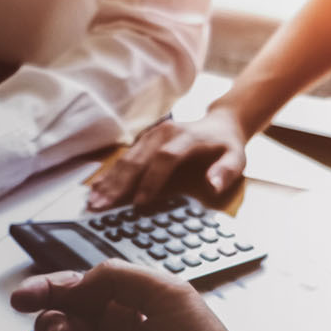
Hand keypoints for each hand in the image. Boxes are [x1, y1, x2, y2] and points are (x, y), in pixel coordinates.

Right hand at [87, 108, 248, 209]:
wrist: (219, 124)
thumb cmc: (226, 146)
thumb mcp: (237, 158)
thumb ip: (226, 171)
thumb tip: (213, 185)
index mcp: (186, 137)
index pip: (165, 159)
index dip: (151, 181)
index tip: (140, 203)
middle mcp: (163, 133)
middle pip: (137, 159)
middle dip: (118, 185)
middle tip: (102, 207)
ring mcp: (150, 135)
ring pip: (126, 159)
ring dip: (108, 182)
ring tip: (93, 202)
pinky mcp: (142, 140)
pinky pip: (123, 158)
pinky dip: (109, 175)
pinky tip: (96, 189)